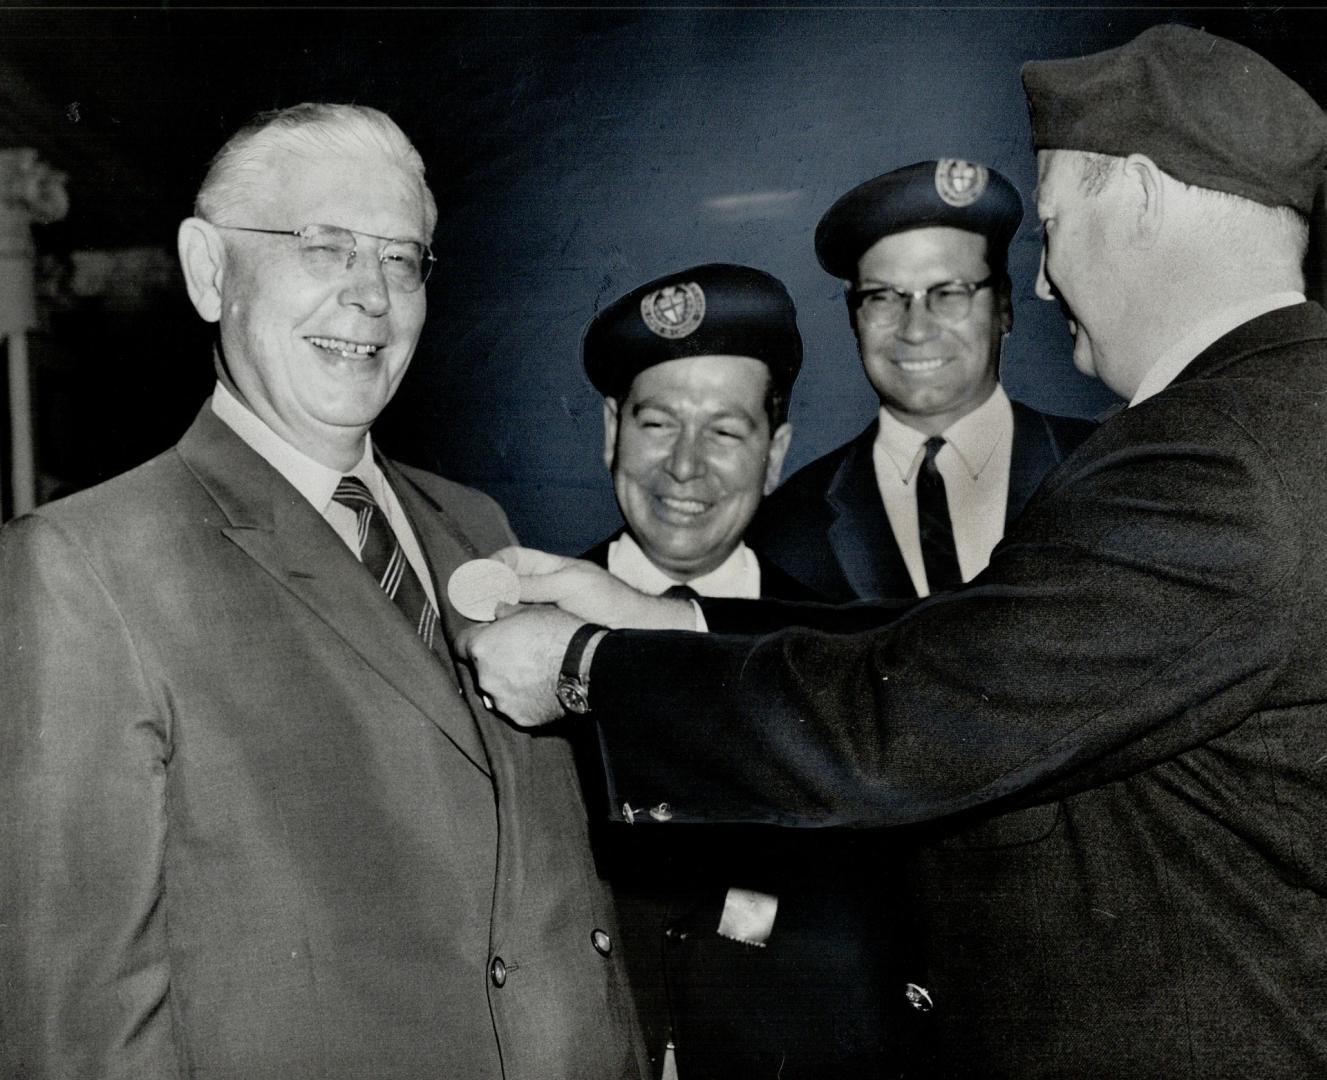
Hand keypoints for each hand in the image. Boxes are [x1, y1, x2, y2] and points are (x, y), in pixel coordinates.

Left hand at [454, 604, 583, 727]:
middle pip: (480, 669)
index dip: (475, 638)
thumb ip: (506, 613)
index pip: (460, 644)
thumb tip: (497, 611)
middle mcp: (485, 678)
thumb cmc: (559, 634)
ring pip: (497, 690)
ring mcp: (502, 701)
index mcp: (482, 648)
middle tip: (520, 653)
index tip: (489, 636)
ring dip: (509, 682)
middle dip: (495, 661)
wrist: (587, 667)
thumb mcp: (531, 610)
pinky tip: (543, 689)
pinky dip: (524, 699)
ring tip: (535, 673)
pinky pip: (516, 706)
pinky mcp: (520, 718)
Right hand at [490, 546, 696, 629]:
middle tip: (470, 605)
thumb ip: (533, 586)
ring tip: (481, 622)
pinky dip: (507, 633)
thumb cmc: (608, 600)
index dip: (492, 564)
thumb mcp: (569, 585)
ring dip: (494, 615)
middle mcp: (541, 588)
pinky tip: (499, 638)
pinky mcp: (544, 634)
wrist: (633, 629)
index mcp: (547, 568)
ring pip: (507, 610)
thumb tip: (495, 593)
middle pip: (503, 585)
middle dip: (486, 592)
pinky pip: (518, 630)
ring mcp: (542, 611)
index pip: (511, 558)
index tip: (477, 578)